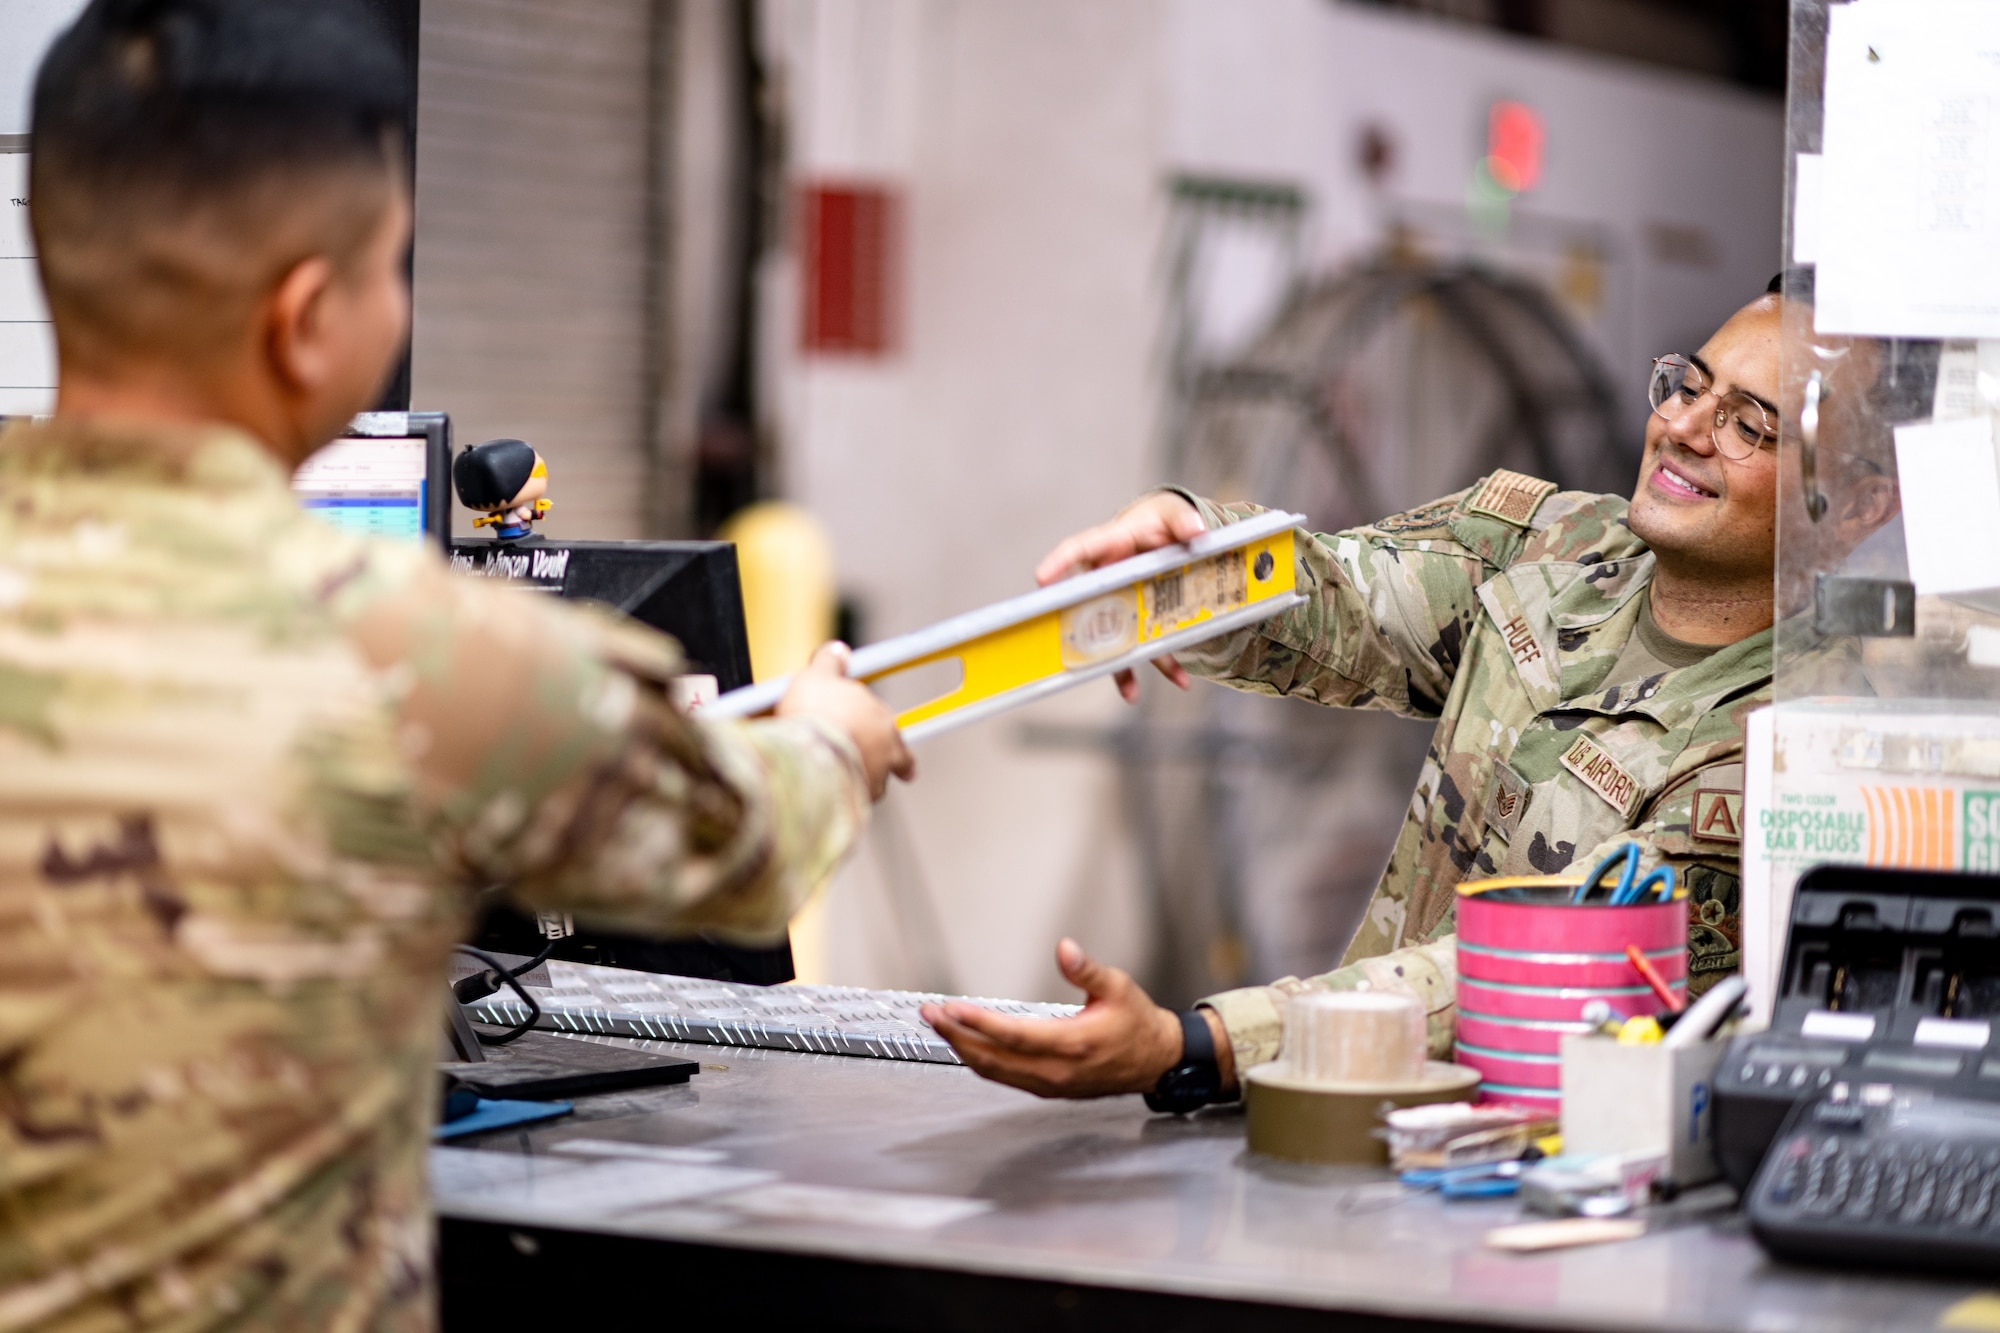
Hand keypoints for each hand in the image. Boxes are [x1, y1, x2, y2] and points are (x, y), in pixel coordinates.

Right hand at [775, 642, 914, 799]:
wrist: (809, 755)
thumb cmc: (816, 714)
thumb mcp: (818, 676)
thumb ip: (829, 663)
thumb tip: (837, 650)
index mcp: (885, 723)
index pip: (893, 730)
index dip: (885, 733)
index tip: (886, 738)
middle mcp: (887, 755)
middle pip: (893, 761)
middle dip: (885, 762)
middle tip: (875, 765)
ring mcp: (873, 783)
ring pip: (874, 785)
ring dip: (862, 782)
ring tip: (842, 780)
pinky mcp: (856, 805)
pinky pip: (851, 803)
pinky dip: (841, 799)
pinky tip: (827, 796)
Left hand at [920, 938, 1235, 1098]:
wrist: (1155, 1060)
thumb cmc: (1136, 1023)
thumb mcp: (1118, 987)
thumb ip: (1087, 970)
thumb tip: (1064, 948)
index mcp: (1072, 1044)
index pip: (1013, 1036)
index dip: (979, 1023)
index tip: (952, 1008)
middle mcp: (1056, 1070)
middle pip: (993, 1058)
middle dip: (956, 1035)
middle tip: (929, 1014)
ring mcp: (1051, 1084)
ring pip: (995, 1071)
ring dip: (963, 1049)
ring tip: (940, 1026)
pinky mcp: (1049, 1089)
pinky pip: (1005, 1078)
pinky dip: (981, 1061)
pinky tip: (967, 1045)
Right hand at [1034, 492, 1203, 702]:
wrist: (1173, 535)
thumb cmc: (1162, 521)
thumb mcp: (1174, 514)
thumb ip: (1184, 521)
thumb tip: (1198, 530)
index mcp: (1111, 544)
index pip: (1078, 549)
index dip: (1059, 563)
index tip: (1042, 577)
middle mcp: (1109, 577)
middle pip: (1089, 604)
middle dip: (1081, 629)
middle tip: (1071, 647)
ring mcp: (1123, 601)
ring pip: (1115, 636)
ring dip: (1123, 666)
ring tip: (1130, 693)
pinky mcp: (1142, 617)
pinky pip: (1147, 643)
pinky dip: (1165, 664)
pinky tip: (1181, 680)